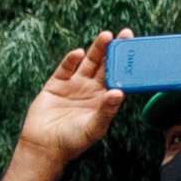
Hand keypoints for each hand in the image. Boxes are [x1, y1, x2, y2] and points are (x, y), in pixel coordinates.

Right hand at [18, 29, 128, 164]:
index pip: (117, 79)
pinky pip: (65, 69)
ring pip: (87, 63)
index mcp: (103, 101)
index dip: (126, 65)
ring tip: (107, 36)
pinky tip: (78, 53)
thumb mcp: (93, 128)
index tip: (135, 52)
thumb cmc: (72, 142)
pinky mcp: (56, 85)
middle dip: (114, 51)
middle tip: (126, 34)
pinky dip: (71, 60)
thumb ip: (106, 111)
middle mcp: (90, 91)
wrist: (44, 147)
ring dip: (97, 50)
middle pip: (105, 66)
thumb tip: (119, 92)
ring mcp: (73, 86)